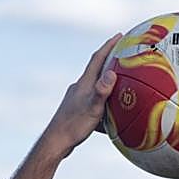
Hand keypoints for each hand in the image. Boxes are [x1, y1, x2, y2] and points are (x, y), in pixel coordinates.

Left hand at [41, 34, 120, 156]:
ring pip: (94, 85)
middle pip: (95, 69)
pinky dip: (102, 99)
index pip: (97, 59)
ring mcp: (76, 99)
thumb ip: (102, 91)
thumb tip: (112, 73)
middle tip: (123, 54)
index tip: (120, 36)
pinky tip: (109, 110)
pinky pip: (92, 100)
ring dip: (105, 81)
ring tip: (119, 82)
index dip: (109, 46)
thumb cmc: (74, 126)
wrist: (56, 142)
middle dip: (109, 60)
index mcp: (84, 84)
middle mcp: (79, 88)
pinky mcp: (75, 110)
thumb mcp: (92, 109)